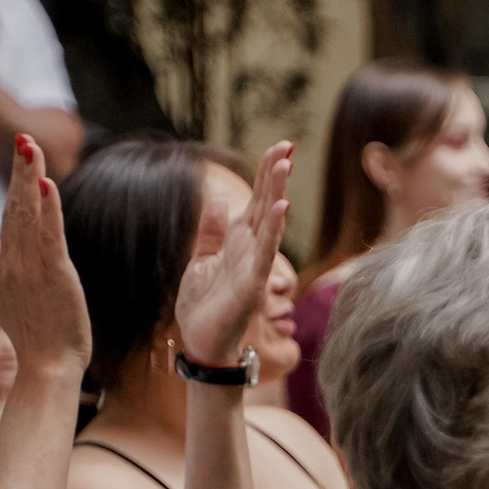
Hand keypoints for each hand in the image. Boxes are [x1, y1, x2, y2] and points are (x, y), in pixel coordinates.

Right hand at [0, 134, 89, 379]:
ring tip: (29, 147)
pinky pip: (49, 236)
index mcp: (7, 265)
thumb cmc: (34, 337)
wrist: (46, 368)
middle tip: (23, 137)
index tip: (19, 155)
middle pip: (15, 207)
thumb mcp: (8, 297)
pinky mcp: (53, 275)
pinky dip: (48, 209)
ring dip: (30, 178)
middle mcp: (15, 261)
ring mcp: (31, 267)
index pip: (9, 216)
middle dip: (19, 172)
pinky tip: (47, 184)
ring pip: (29, 214)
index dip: (14, 185)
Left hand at [173, 141, 292, 370]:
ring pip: (268, 222)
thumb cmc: (203, 307)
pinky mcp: (251, 284)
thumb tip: (216, 199)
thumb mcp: (200, 261)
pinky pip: (264, 252)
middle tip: (288, 145)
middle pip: (265, 203)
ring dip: (277, 192)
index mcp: (238, 242)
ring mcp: (254, 265)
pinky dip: (273, 230)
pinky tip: (280, 207)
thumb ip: (210, 232)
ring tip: (286, 165)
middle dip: (275, 174)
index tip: (280, 148)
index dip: (266, 174)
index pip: (255, 201)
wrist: (201, 343)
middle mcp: (251, 249)